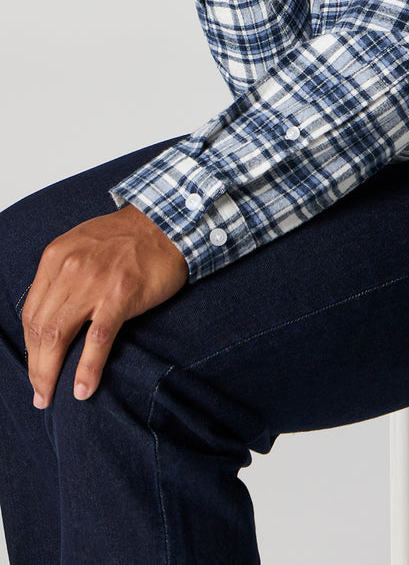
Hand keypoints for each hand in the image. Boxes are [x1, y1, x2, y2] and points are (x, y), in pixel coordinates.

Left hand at [21, 204, 189, 407]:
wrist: (167, 223)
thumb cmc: (127, 236)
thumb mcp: (81, 244)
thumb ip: (62, 273)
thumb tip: (50, 313)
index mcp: (56, 257)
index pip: (31, 312)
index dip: (29, 346)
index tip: (35, 366)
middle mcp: (70, 269)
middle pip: (40, 329)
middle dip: (36, 367)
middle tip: (39, 393)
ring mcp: (95, 283)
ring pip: (59, 336)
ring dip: (49, 374)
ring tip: (48, 398)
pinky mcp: (121, 295)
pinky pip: (97, 339)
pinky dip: (87, 368)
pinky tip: (83, 390)